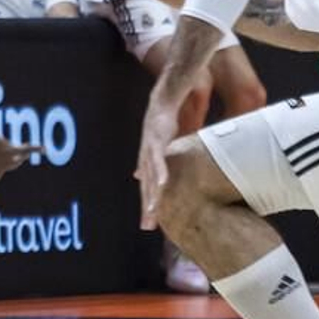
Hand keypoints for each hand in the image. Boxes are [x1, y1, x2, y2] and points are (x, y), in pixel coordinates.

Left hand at [135, 89, 181, 229]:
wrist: (169, 91)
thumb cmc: (172, 115)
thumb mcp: (171, 140)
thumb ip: (168, 156)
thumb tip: (170, 170)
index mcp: (151, 156)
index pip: (149, 184)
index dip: (149, 202)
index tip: (151, 221)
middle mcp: (147, 153)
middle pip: (147, 184)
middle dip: (147, 206)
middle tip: (147, 226)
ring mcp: (150, 146)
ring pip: (151, 175)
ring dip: (152, 193)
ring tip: (152, 212)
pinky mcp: (158, 136)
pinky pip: (159, 157)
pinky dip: (160, 171)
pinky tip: (162, 186)